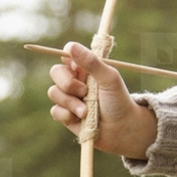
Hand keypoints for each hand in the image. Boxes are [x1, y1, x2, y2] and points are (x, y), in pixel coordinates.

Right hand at [47, 41, 158, 157]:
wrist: (123, 129)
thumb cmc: (119, 101)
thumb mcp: (109, 78)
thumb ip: (92, 62)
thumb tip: (71, 47)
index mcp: (85, 68)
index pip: (67, 53)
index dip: (67, 58)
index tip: (76, 67)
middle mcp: (75, 80)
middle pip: (55, 72)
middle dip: (68, 83)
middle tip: (84, 91)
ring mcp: (69, 98)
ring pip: (54, 92)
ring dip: (71, 102)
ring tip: (87, 111)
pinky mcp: (66, 115)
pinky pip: (55, 111)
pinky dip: (67, 115)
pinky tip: (81, 119)